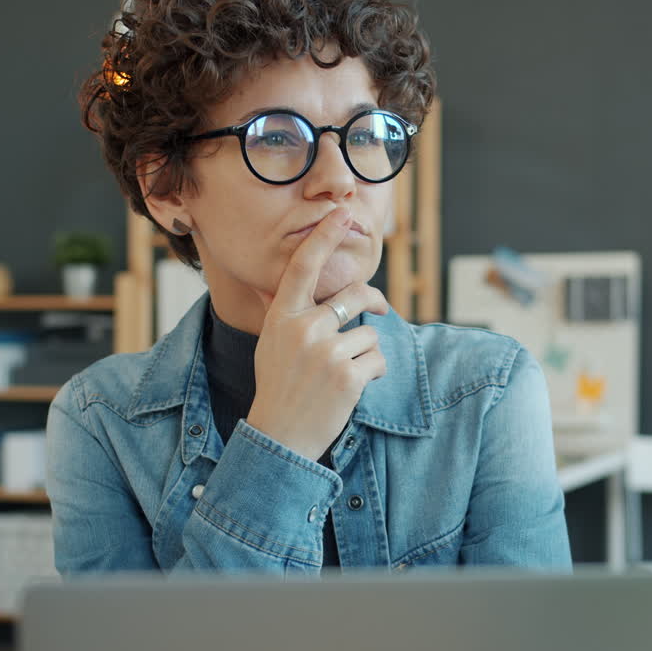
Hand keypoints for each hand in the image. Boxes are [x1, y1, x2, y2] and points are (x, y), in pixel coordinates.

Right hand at [246, 207, 389, 460]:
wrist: (279, 437)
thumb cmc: (279, 388)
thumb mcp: (272, 344)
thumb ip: (288, 315)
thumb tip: (291, 287)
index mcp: (281, 317)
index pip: (303, 266)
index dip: (323, 237)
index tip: (341, 213)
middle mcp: (302, 328)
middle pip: (355, 295)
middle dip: (374, 301)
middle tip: (379, 309)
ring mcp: (325, 352)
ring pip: (369, 333)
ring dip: (365, 353)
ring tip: (342, 375)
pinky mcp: (347, 375)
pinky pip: (378, 359)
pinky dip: (372, 374)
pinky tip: (350, 390)